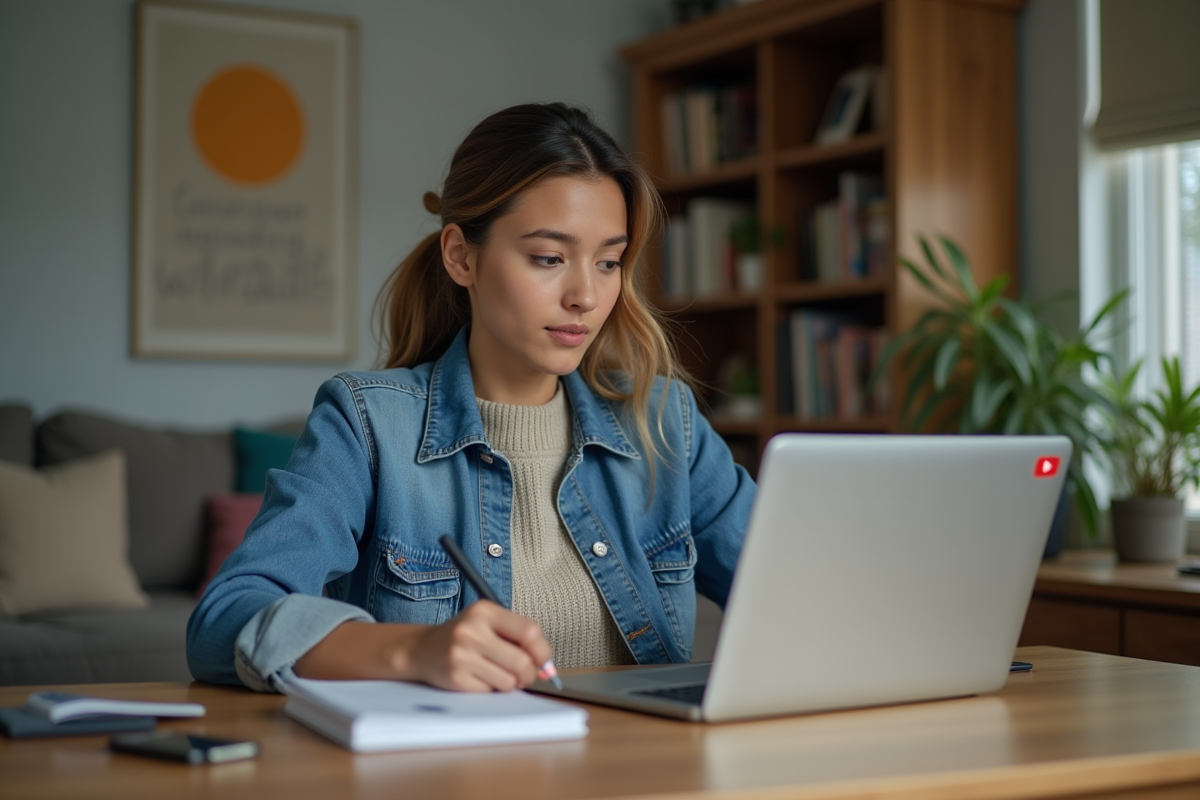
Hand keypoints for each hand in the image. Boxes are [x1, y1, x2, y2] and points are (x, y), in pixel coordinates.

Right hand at [405, 601, 552, 691]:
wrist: (423, 649)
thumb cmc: (464, 636)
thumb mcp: (488, 623)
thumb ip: (518, 637)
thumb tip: (548, 666)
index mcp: (484, 611)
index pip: (529, 631)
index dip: (543, 650)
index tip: (543, 660)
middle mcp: (471, 630)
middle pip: (522, 661)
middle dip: (529, 673)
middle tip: (523, 674)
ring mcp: (461, 655)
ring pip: (509, 681)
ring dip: (511, 683)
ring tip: (499, 674)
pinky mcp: (456, 678)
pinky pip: (490, 692)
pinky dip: (491, 689)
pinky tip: (480, 678)